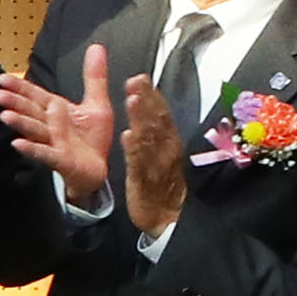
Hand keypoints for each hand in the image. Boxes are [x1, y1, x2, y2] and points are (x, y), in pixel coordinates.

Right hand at [0, 42, 120, 205]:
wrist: (98, 169)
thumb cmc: (92, 138)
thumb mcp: (97, 103)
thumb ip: (94, 76)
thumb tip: (96, 46)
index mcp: (56, 109)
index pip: (35, 95)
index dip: (20, 87)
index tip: (2, 78)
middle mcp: (50, 125)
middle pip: (31, 111)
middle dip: (15, 103)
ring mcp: (54, 142)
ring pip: (34, 130)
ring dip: (20, 123)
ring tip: (4, 116)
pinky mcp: (61, 160)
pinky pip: (45, 153)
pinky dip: (31, 149)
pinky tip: (17, 144)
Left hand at [116, 74, 186, 232]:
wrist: (166, 218)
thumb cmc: (161, 184)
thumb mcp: (160, 155)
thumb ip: (155, 132)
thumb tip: (150, 108)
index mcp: (168, 142)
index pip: (161, 115)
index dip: (151, 96)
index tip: (142, 77)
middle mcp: (165, 150)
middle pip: (156, 121)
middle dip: (146, 100)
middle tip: (136, 80)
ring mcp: (156, 166)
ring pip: (149, 138)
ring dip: (141, 118)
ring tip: (132, 100)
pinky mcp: (145, 182)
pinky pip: (140, 164)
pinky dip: (135, 149)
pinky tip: (128, 136)